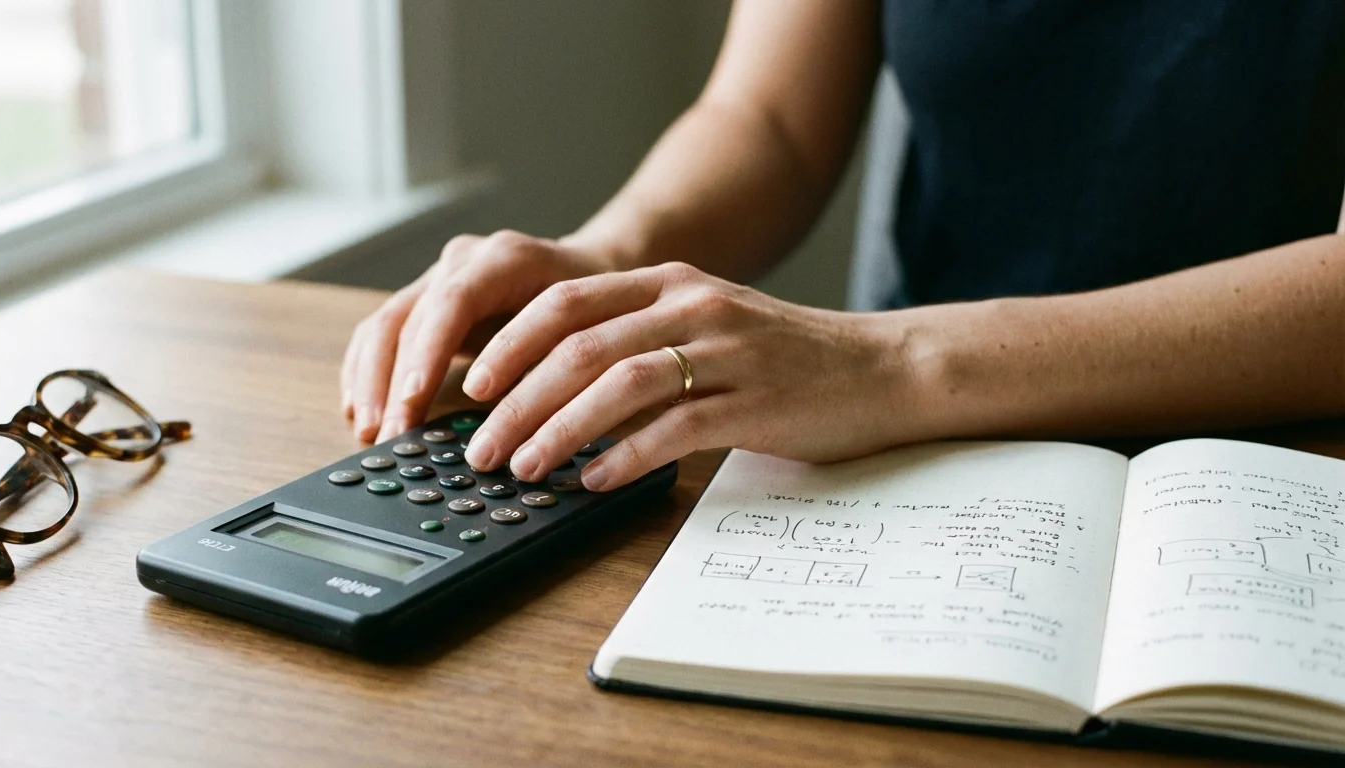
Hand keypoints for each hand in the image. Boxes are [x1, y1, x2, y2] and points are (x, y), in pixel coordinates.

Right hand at [340, 230, 612, 442]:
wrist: (588, 272)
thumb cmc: (591, 306)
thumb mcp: (583, 328)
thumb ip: (548, 363)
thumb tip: (513, 420)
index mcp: (504, 259)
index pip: (453, 302)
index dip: (428, 353)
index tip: (413, 401)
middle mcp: (461, 261)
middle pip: (409, 318)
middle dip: (394, 383)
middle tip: (391, 436)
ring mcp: (436, 277)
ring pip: (384, 325)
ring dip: (370, 381)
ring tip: (370, 432)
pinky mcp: (422, 300)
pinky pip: (379, 332)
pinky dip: (366, 372)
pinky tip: (360, 411)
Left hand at [460, 262, 927, 490]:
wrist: (883, 369)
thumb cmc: (786, 358)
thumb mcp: (707, 325)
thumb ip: (639, 339)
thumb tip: (555, 388)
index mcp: (672, 283)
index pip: (567, 302)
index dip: (510, 342)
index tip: (471, 383)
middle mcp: (694, 305)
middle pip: (580, 344)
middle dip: (517, 398)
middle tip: (480, 444)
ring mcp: (728, 351)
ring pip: (620, 383)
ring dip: (559, 428)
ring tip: (522, 466)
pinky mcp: (757, 402)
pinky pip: (675, 428)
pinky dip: (625, 456)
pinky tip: (594, 480)